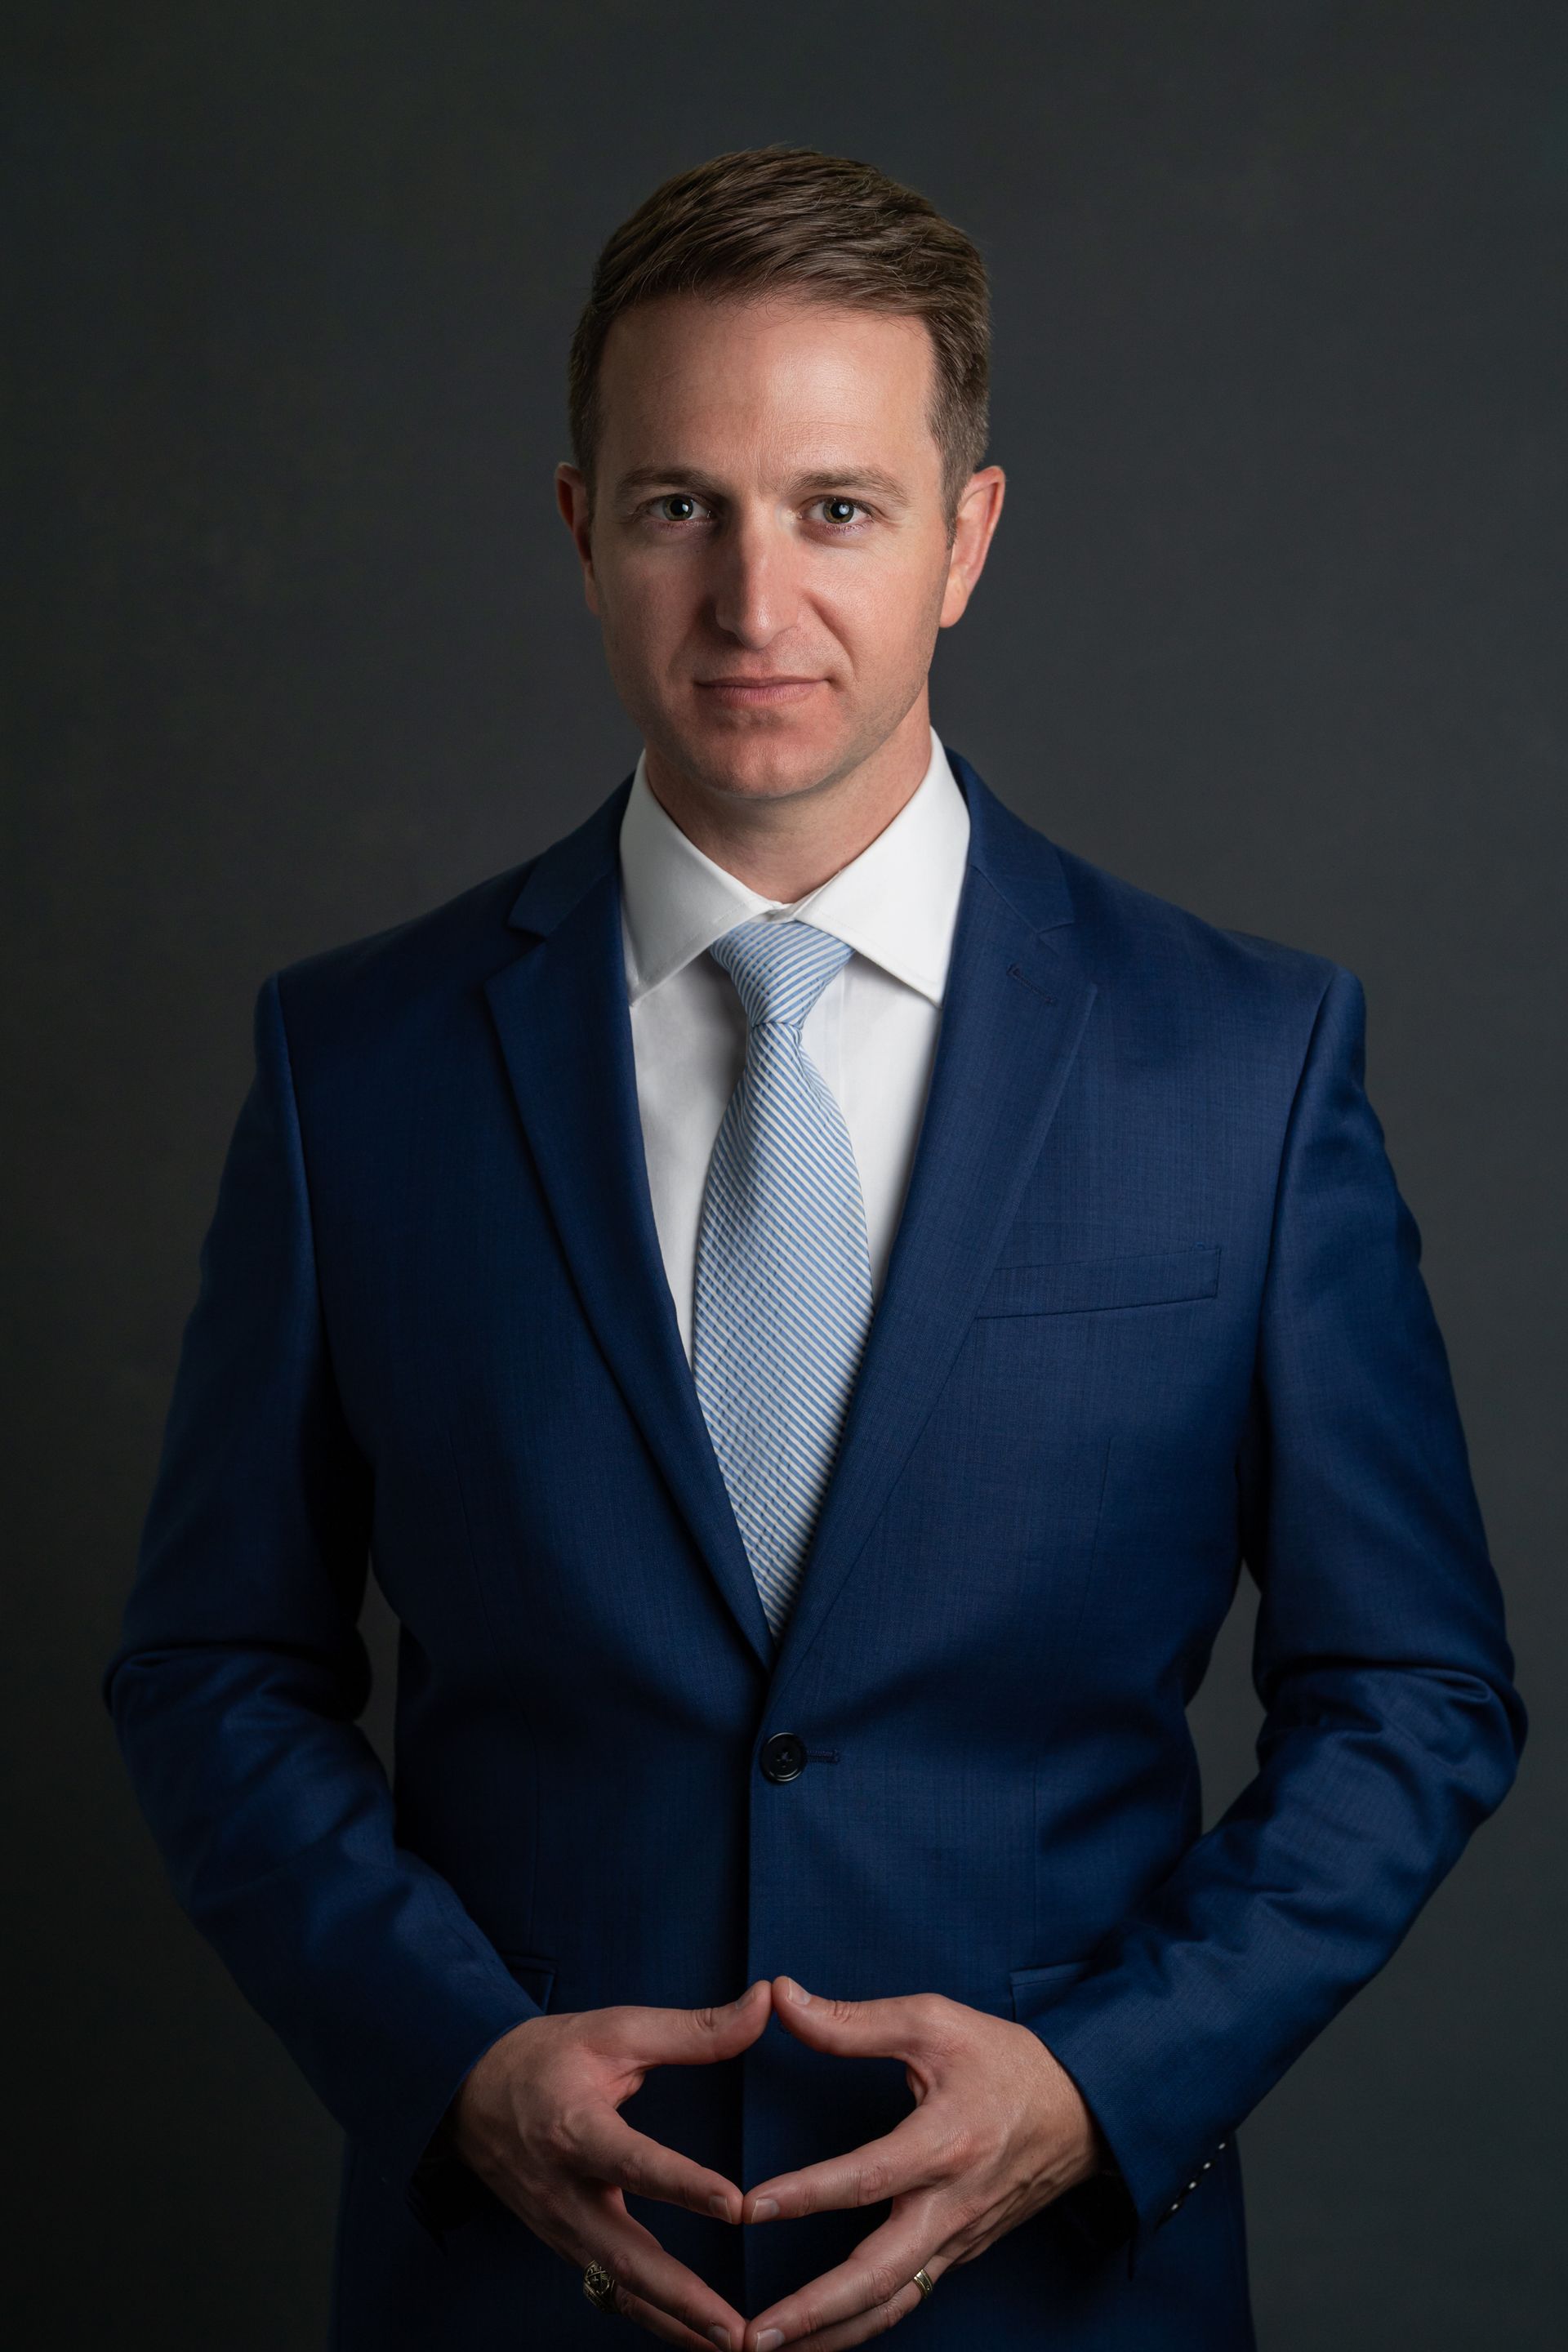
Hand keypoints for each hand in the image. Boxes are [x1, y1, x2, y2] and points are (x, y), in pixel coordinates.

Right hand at [448, 1976, 772, 2349]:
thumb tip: (764, 2002)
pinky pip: (610, 2292)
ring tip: (729, 2346)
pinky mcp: (564, 2245)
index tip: (737, 2206)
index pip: (636, 2163)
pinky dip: (652, 2319)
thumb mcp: (614, 2030)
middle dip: (684, 2299)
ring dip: (674, 2323)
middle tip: (737, 2330)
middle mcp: (564, 2191)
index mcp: (574, 2128)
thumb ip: (694, 2029)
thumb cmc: (546, 2056)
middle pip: (626, 2257)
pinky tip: (694, 2338)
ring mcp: (560, 2228)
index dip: (686, 2185)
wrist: (467, 2091)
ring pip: (619, 2290)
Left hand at [736, 1976, 1104, 2351]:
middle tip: (751, 2334)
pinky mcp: (960, 2253)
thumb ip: (853, 2021)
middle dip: (813, 2311)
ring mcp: (958, 2238)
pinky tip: (820, 2337)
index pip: (869, 2178)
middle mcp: (952, 2204)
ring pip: (892, 2304)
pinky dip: (862, 2324)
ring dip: (830, 2334)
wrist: (1084, 2111)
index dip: (807, 2194)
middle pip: (880, 2276)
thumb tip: (781, 1997)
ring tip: (767, 2351)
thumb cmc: (1004, 2060)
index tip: (750, 2207)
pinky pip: (908, 2298)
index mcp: (946, 2143)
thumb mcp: (935, 2022)